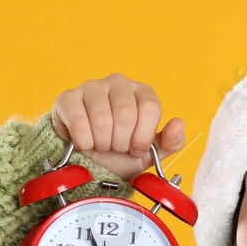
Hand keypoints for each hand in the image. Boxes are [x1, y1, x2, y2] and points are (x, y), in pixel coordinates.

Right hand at [51, 72, 184, 180]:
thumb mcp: (149, 153)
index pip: (150, 108)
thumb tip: (178, 124)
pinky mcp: (68, 98)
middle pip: (126, 114)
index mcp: (141, 92)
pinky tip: (84, 143)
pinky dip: (84, 142)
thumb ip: (170, 142)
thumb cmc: (119, 155)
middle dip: (121, 142)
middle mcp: (118, 83)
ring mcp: (92, 87)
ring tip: (100, 144)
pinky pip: (79, 123)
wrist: (85, 162)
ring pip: (102, 120)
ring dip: (102, 143)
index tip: (136, 149)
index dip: (143, 136)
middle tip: (115, 147)